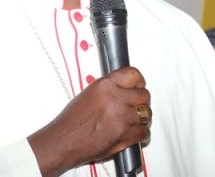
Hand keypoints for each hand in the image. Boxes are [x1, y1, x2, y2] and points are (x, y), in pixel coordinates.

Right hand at [28, 67, 150, 176]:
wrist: (66, 140)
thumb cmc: (73, 120)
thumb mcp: (89, 93)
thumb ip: (110, 89)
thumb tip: (124, 89)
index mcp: (106, 85)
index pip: (134, 74)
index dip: (139, 81)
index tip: (139, 86)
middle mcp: (116, 98)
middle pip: (144, 95)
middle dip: (141, 101)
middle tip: (135, 105)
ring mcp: (123, 117)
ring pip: (147, 113)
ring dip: (142, 117)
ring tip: (132, 120)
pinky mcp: (126, 135)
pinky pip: (145, 131)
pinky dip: (141, 133)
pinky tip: (132, 132)